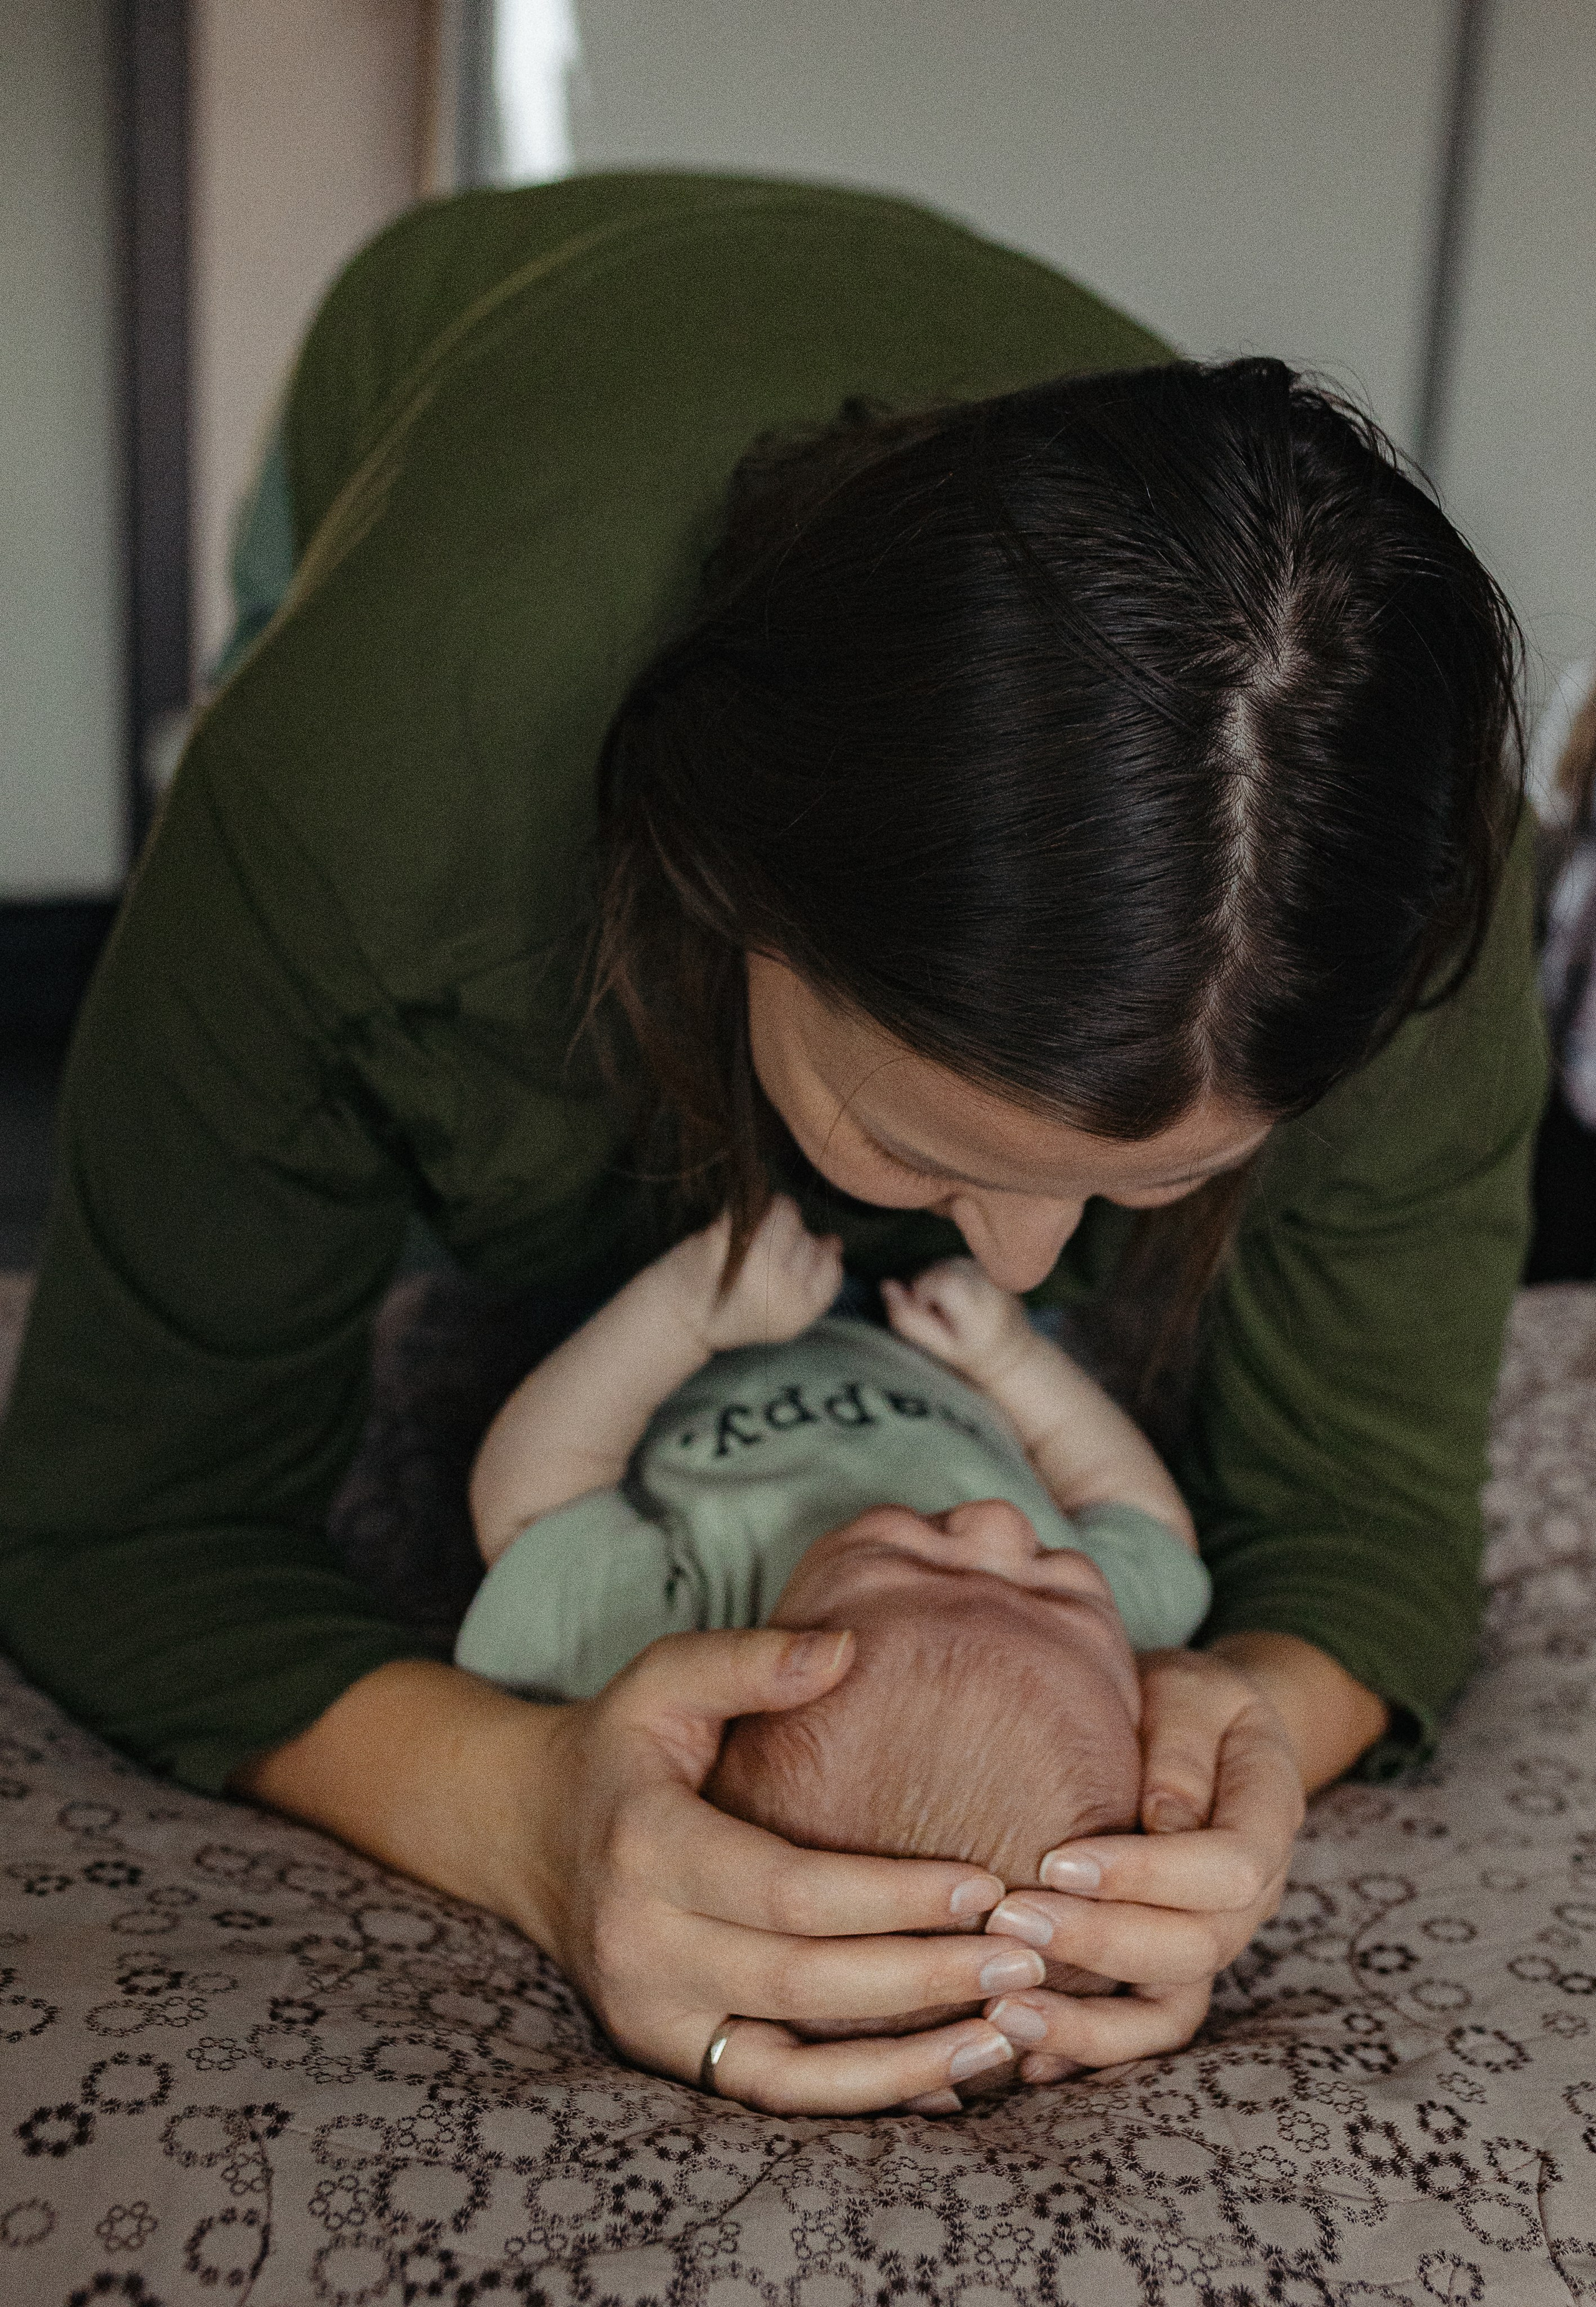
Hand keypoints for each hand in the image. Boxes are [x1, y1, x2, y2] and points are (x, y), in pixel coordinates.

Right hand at [506, 1628, 1042, 2112]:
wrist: (529, 1833)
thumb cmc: (621, 1746)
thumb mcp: (663, 1678)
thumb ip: (750, 1660)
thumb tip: (846, 1648)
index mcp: (645, 1847)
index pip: (787, 1890)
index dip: (889, 1895)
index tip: (983, 1883)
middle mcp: (641, 1947)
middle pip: (801, 1982)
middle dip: (922, 1977)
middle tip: (1026, 1960)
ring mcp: (653, 2017)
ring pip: (791, 2068)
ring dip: (908, 2061)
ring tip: (1009, 2031)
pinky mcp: (671, 2056)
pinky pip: (773, 2097)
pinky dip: (861, 2099)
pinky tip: (946, 2079)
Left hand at [670, 1198, 842, 1350]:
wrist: (679, 1315)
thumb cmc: (731, 1313)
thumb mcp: (781, 1315)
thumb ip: (814, 1284)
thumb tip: (835, 1243)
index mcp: (798, 1312)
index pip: (832, 1270)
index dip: (818, 1261)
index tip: (795, 1264)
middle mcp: (783, 1288)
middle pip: (812, 1243)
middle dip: (795, 1243)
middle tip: (766, 1255)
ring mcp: (758, 1261)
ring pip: (791, 1217)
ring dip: (778, 1220)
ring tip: (756, 1235)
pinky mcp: (733, 1237)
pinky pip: (766, 1205)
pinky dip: (758, 1206)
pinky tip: (744, 1223)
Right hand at [881, 1257, 1031, 1383]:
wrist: (1012, 1351)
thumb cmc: (973, 1353)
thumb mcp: (939, 1346)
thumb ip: (909, 1319)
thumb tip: (886, 1285)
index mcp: (973, 1298)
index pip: (927, 1281)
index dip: (921, 1299)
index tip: (936, 1320)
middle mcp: (983, 1276)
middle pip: (933, 1270)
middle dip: (928, 1291)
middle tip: (945, 1319)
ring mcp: (988, 1267)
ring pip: (941, 1264)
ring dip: (938, 1285)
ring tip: (955, 1311)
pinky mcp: (988, 1265)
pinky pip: (953, 1263)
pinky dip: (949, 1279)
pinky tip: (962, 1300)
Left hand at [976, 1648, 1304, 2076]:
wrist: (1193, 1727)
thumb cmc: (1183, 1700)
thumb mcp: (1190, 1691)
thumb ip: (1182, 1746)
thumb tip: (1164, 1820)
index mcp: (1270, 1814)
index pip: (1230, 1867)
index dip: (1148, 1874)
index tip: (1057, 1861)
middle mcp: (1254, 1896)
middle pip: (1195, 1946)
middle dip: (1100, 1941)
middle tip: (1009, 1921)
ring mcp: (1215, 1939)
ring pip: (1171, 2008)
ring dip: (1090, 2023)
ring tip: (1004, 2011)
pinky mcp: (1172, 1968)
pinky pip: (1143, 2027)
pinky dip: (1089, 2048)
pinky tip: (1023, 2060)